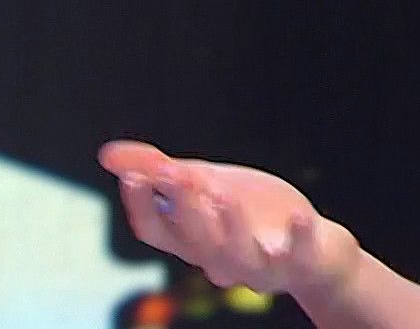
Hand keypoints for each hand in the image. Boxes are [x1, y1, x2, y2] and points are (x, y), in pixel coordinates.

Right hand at [99, 139, 362, 301]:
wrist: (313, 250)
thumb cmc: (250, 216)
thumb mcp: (207, 188)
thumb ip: (161, 172)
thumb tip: (106, 154)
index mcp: (192, 240)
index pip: (155, 232)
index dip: (140, 207)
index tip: (133, 175)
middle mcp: (219, 259)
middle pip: (194, 239)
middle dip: (186, 208)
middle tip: (179, 173)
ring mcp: (259, 264)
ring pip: (237, 254)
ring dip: (228, 226)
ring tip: (223, 193)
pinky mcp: (299, 262)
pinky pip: (297, 256)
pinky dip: (298, 238)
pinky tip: (299, 217)